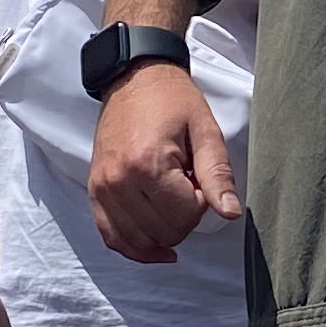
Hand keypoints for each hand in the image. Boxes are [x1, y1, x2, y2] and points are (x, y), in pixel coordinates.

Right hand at [89, 62, 238, 263]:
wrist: (134, 79)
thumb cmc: (172, 101)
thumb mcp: (205, 131)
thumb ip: (217, 176)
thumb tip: (230, 213)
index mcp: (148, 164)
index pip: (185, 215)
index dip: (202, 202)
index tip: (199, 178)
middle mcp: (119, 181)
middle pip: (165, 231)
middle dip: (184, 215)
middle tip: (185, 184)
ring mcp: (102, 189)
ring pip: (141, 240)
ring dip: (163, 229)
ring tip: (168, 198)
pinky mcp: (95, 192)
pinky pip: (112, 238)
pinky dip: (135, 247)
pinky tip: (156, 246)